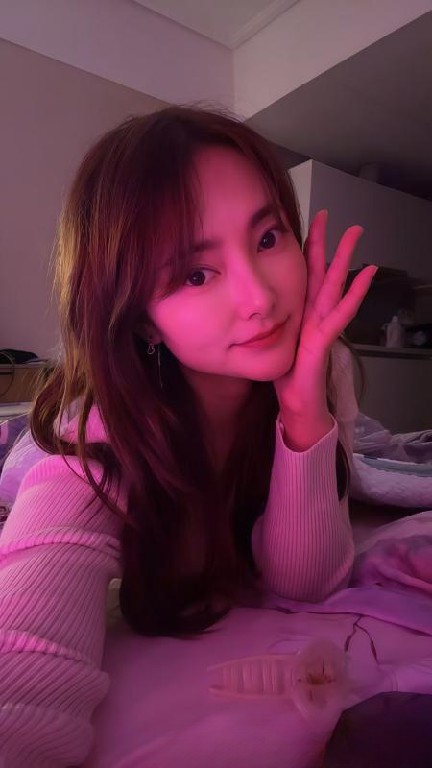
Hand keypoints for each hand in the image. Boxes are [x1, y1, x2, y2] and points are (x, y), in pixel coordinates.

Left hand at [274, 209, 376, 448]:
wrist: (296, 406)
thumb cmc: (287, 378)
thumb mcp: (274, 342)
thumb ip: (272, 324)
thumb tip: (256, 309)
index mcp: (300, 314)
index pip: (304, 276)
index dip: (307, 251)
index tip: (307, 226)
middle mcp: (314, 316)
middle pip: (322, 273)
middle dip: (327, 244)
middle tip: (332, 216)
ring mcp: (322, 326)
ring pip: (334, 285)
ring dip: (345, 259)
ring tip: (355, 234)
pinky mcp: (323, 340)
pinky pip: (340, 313)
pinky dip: (355, 293)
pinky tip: (367, 274)